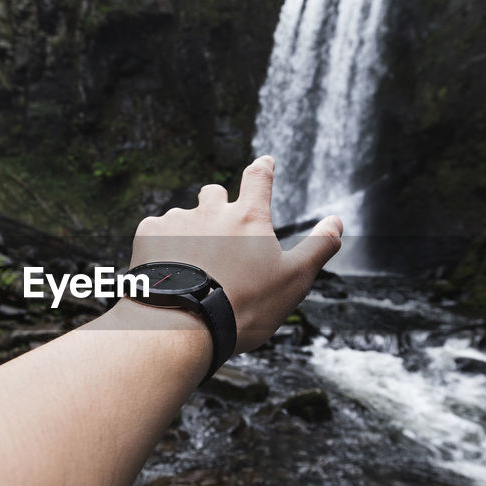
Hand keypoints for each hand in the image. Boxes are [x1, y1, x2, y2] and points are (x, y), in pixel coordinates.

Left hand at [130, 155, 342, 352]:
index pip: (259, 178)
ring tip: (190, 267)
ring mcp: (178, 220)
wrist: (183, 323)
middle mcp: (212, 210)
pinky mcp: (148, 234)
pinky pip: (155, 229)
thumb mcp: (294, 280)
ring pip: (184, 215)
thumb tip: (337, 221)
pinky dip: (160, 244)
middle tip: (220, 236)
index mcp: (249, 217)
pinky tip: (165, 268)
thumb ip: (318, 247)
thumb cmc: (244, 305)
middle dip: (218, 206)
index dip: (263, 168)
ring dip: (188, 231)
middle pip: (214, 193)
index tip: (264, 162)